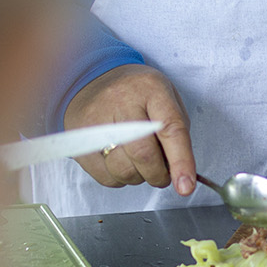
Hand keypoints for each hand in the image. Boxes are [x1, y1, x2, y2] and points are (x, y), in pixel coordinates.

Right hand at [63, 64, 196, 194]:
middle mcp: (122, 103)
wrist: (91, 81)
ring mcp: (97, 123)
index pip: (170, 129)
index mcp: (150, 89)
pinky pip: (107, 178)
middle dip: (158, 175)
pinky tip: (120, 159)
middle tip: (162, 174)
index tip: (186, 185)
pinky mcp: (80, 143)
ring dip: (138, 176)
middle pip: (144, 155)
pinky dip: (119, 178)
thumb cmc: (135, 93)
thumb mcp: (165, 97)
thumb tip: (180, 171)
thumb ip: (176, 131)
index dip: (181, 161)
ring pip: (124, 171)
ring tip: (137, 159)